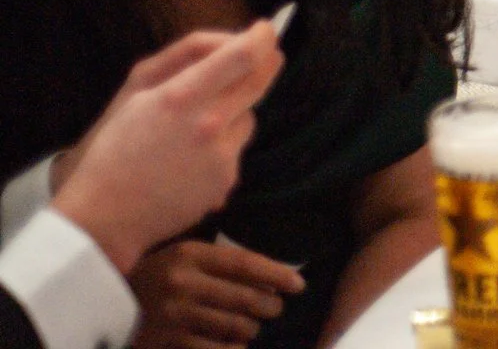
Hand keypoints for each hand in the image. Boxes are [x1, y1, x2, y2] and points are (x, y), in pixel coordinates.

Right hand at [54, 25, 284, 273]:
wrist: (104, 215)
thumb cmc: (114, 150)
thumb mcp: (138, 95)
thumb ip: (184, 64)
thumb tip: (230, 44)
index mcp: (181, 97)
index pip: (242, 56)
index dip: (261, 38)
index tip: (265, 29)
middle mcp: (208, 124)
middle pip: (259, 82)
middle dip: (266, 62)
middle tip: (267, 53)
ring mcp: (221, 155)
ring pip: (248, 118)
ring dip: (236, 113)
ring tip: (195, 131)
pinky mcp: (226, 180)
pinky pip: (236, 151)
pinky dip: (222, 149)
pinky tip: (191, 162)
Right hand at [128, 240, 301, 348]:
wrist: (100, 306)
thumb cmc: (149, 280)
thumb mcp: (178, 258)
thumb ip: (214, 260)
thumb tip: (265, 270)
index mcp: (188, 254)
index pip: (245, 263)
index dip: (277, 274)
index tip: (299, 284)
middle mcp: (182, 282)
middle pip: (246, 297)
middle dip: (269, 306)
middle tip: (275, 309)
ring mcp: (173, 314)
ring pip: (235, 326)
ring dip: (252, 329)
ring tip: (254, 327)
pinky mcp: (166, 341)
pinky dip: (232, 348)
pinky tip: (236, 345)